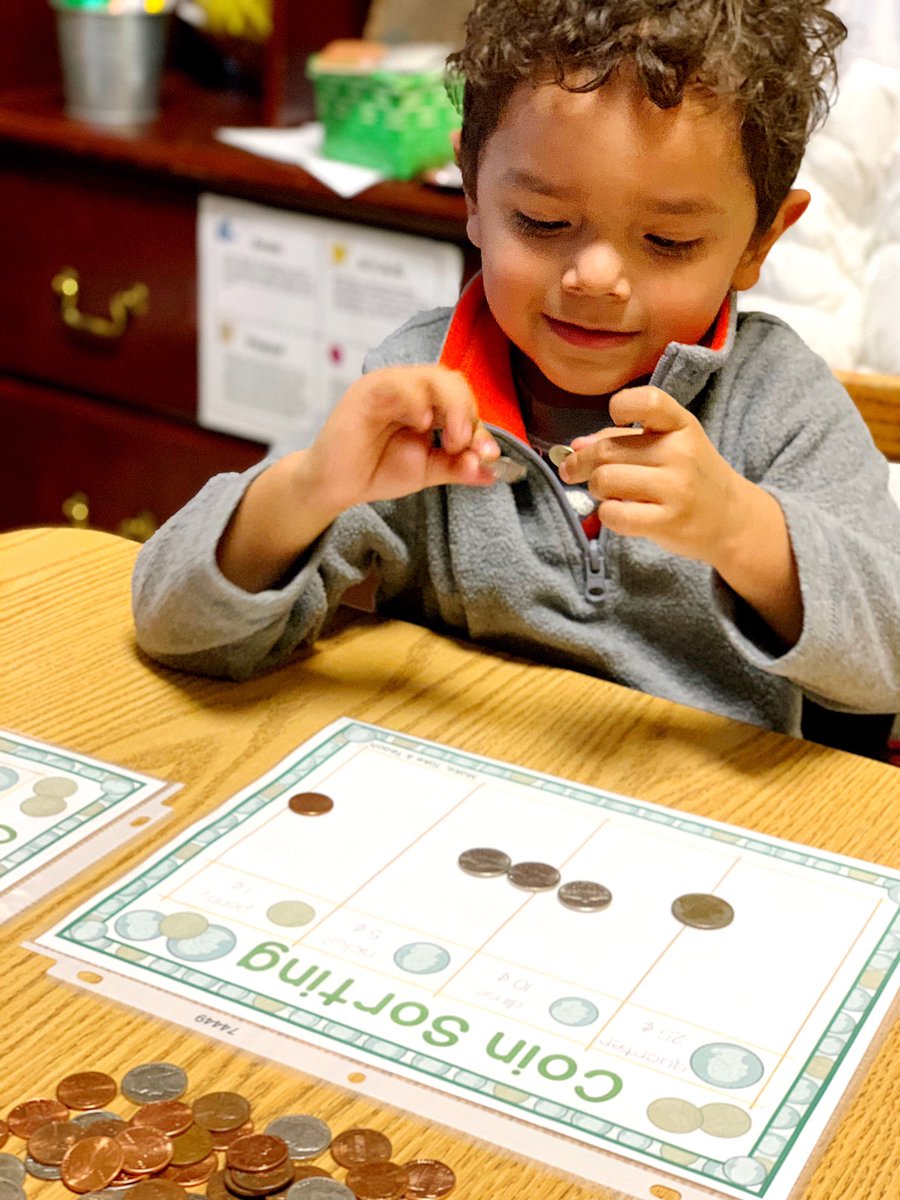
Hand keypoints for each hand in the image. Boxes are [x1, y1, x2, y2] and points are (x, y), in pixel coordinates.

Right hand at [306, 364, 499, 516]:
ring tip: (451, 441)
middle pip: (452, 381)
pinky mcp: (367, 391)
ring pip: (431, 377)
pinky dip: (417, 400)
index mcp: (428, 401)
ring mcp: (389, 386)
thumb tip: (494, 471)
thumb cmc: (377, 470)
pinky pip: (398, 384)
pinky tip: (422, 423)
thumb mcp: (427, 470)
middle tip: (465, 445)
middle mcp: (411, 388)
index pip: (463, 400)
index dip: (480, 425)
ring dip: (451, 407)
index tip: (489, 455)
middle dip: (467, 412)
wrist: (336, 486)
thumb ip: (458, 467)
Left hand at [560, 385, 742, 566]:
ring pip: (606, 480)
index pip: (648, 401)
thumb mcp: (669, 445)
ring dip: (595, 488)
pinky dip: (606, 514)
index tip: (614, 418)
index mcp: (681, 425)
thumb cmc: (691, 477)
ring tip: (605, 493)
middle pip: (607, 450)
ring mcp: (676, 488)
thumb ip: (622, 440)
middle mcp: (680, 452)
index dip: (621, 406)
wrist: (731, 519)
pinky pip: (615, 515)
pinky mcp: (668, 521)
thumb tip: (574, 446)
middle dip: (580, 462)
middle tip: (573, 471)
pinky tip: (616, 512)